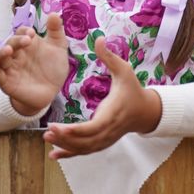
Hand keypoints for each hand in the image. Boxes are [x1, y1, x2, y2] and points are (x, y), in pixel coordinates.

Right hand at [0, 12, 68, 116]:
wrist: (51, 92)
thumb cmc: (53, 69)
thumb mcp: (58, 49)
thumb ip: (56, 32)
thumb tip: (53, 13)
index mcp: (28, 44)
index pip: (21, 32)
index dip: (25, 32)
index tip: (32, 33)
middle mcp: (17, 54)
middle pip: (11, 43)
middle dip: (17, 41)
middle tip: (27, 40)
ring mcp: (11, 67)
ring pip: (1, 57)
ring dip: (2, 52)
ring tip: (8, 50)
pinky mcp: (7, 81)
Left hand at [44, 38, 160, 158]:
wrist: (145, 111)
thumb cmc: (133, 89)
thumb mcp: (125, 70)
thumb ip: (110, 57)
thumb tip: (98, 38)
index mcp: (113, 113)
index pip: (93, 127)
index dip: (75, 130)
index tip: (57, 127)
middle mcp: (109, 130)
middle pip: (86, 141)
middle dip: (66, 139)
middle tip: (47, 132)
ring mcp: (106, 138)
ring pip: (84, 148)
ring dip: (65, 146)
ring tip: (47, 138)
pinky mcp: (102, 142)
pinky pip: (85, 151)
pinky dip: (69, 154)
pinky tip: (53, 155)